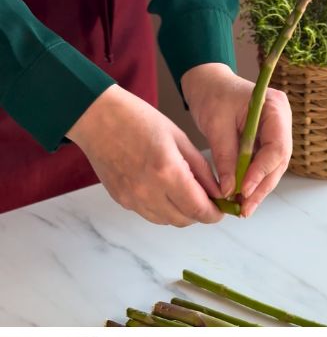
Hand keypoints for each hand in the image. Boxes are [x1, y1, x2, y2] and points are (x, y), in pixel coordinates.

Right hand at [67, 85, 222, 225]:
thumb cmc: (138, 119)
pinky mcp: (120, 199)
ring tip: (185, 193)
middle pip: (185, 220)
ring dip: (182, 213)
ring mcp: (131, 198)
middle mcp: (148, 191)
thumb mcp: (179, 138)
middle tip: (206, 199)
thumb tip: (219, 192)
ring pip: (167, 221)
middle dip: (200, 213)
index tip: (222, 208)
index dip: (215, 214)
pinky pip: (149, 214)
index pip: (199, 210)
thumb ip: (202, 170)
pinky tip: (164, 190)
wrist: (95, 116)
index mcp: (167, 172)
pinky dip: (163, 209)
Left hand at [181, 63, 291, 217]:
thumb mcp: (216, 124)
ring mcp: (277, 132)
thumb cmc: (212, 94)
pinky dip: (253, 181)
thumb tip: (229, 189)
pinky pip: (263, 165)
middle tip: (245, 208)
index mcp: (275, 109)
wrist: (208, 82)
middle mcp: (282, 122)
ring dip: (258, 189)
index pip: (277, 148)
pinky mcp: (267, 142)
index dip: (262, 172)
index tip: (244, 190)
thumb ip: (225, 157)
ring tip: (242, 208)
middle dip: (261, 187)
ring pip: (273, 168)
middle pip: (279, 162)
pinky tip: (242, 197)